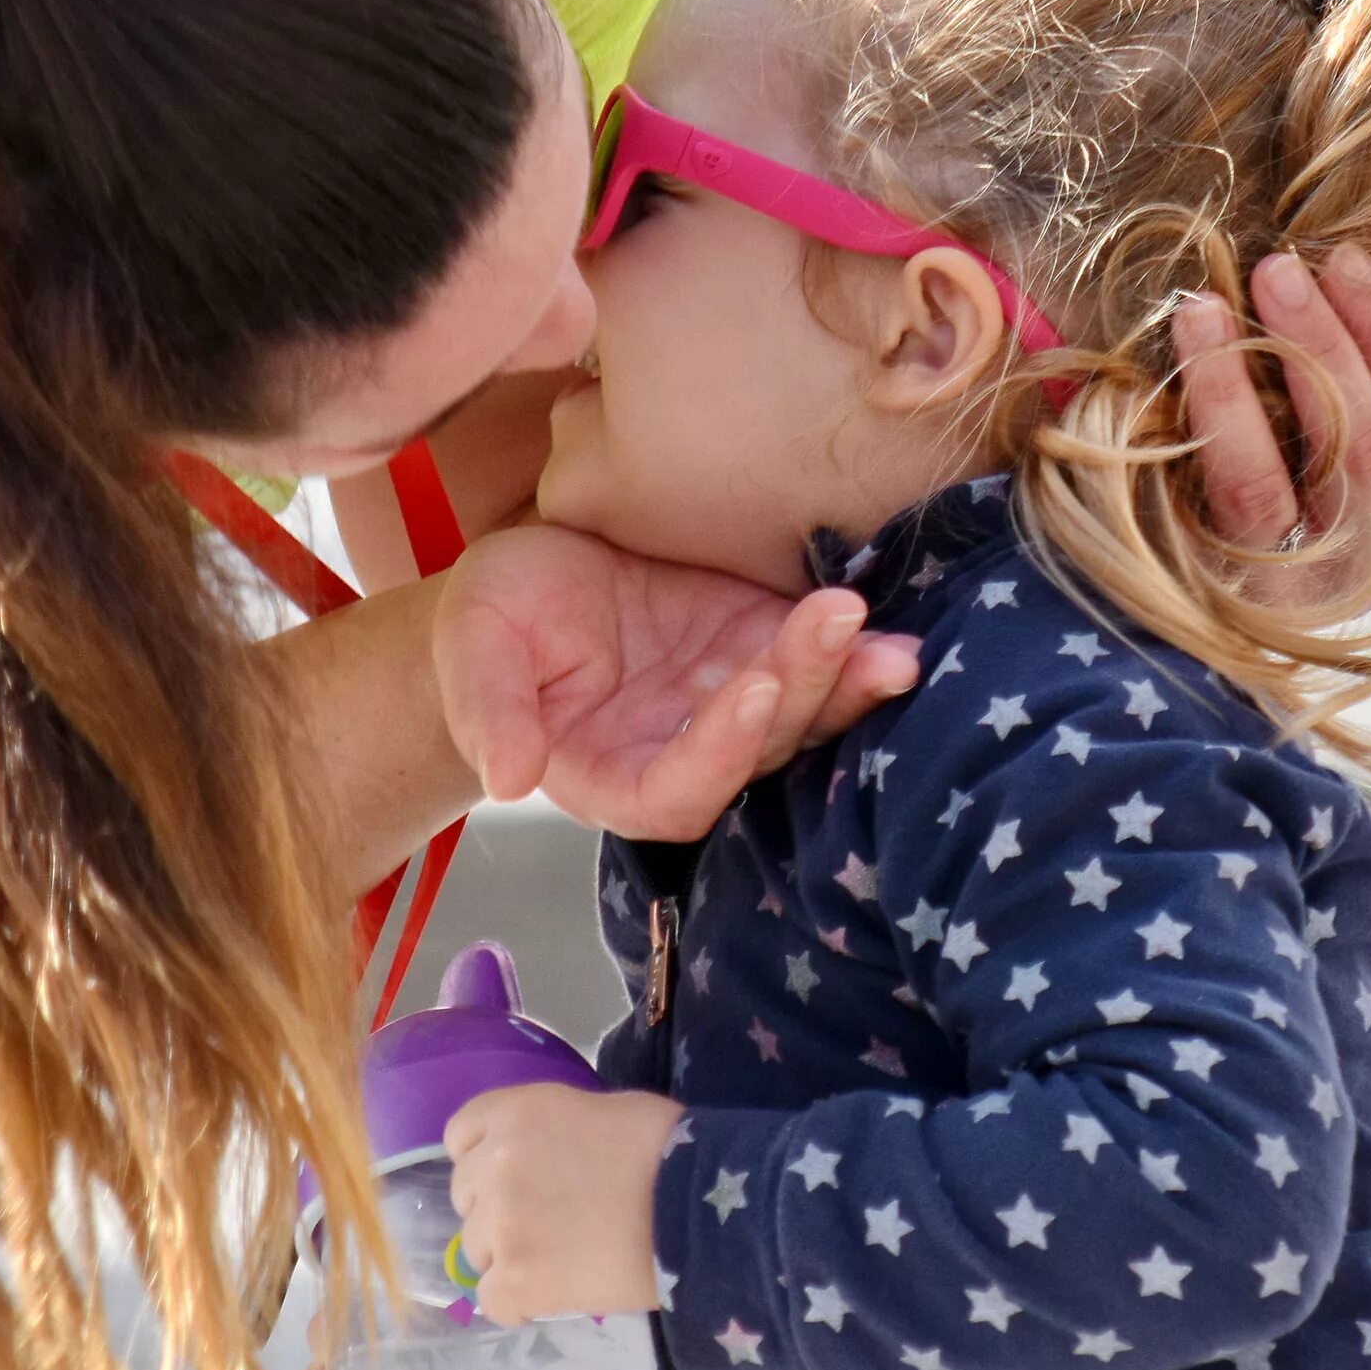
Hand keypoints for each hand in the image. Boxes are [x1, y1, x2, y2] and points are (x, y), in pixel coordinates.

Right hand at [434, 525, 922, 839]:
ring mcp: (733, 702)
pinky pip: (822, 662)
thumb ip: (489, 711)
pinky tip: (898, 632)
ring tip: (888, 643)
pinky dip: (860, 652)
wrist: (531, 576)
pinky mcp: (764, 647)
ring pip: (804, 712)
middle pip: (760, 751)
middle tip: (832, 623)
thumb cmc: (490, 619)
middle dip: (801, 692)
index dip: (719, 753)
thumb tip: (507, 779)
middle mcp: (688, 754)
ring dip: (848, 680)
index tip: (749, 690)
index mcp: (614, 776)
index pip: (678, 793)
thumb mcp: (472, 646)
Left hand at [442, 1084, 682, 1323]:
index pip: (460, 1136)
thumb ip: (549, 1129)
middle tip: (549, 1220)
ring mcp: (501, 1224)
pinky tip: (553, 1293)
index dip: (483, 1159)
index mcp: (515, 1112)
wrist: (695, 1208)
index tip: (512, 1177)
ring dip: (509, 1255)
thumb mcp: (599, 1109)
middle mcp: (495, 1163)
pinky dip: (518, 1301)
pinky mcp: (516, 1279)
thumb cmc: (664, 1148)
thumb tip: (542, 1155)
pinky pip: (491, 1299)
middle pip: (466, 1196)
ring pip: (476, 1250)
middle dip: (498, 1208)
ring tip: (560, 1259)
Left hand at [1176, 243, 1370, 610]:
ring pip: (1323, 455)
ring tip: (1219, 295)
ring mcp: (1311, 576)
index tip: (1349, 257)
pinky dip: (1222, 399)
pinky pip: (1246, 480)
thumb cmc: (1272, 505)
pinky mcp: (1242, 583)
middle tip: (1282, 263)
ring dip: (1279, 359)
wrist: (1161, 607)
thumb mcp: (1355, 459)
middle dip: (1335, 336)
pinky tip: (1194, 337)